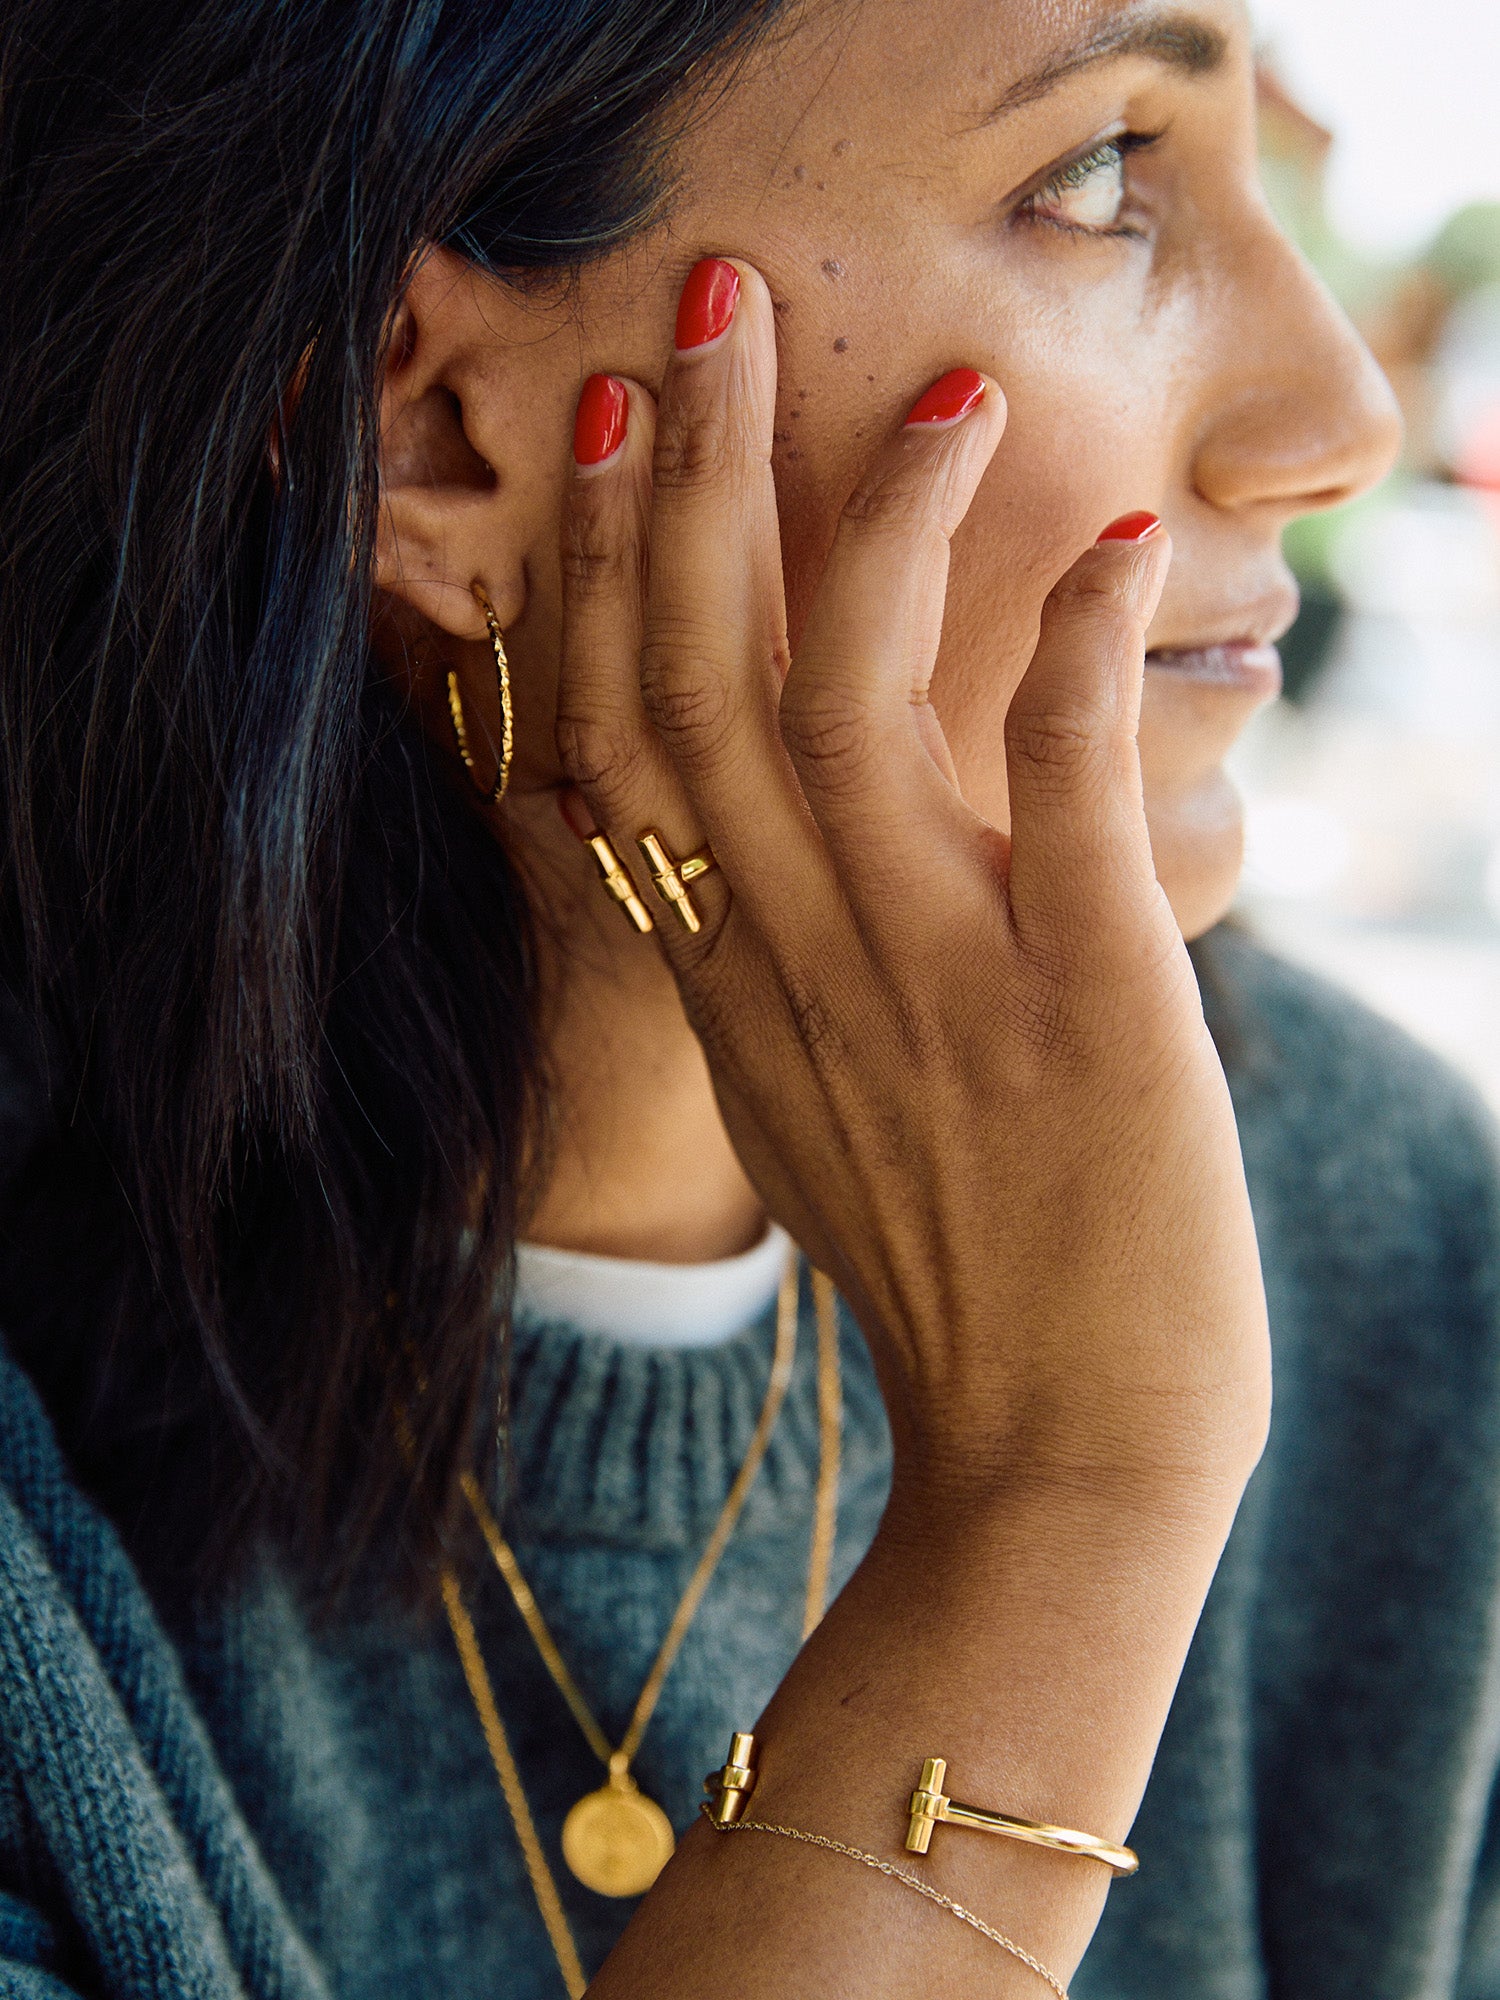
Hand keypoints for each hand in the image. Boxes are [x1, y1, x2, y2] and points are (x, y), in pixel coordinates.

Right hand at [556, 257, 1268, 1513]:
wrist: (1060, 1456)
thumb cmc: (951, 1275)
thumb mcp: (804, 1106)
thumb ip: (763, 965)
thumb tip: (762, 851)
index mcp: (731, 983)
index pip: (617, 739)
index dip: (594, 572)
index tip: (597, 434)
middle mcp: (799, 961)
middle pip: (698, 681)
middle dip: (686, 483)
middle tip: (705, 314)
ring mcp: (932, 978)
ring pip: (848, 704)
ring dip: (877, 525)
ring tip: (937, 388)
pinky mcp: (1081, 1001)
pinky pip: (1058, 790)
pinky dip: (1074, 654)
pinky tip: (1101, 546)